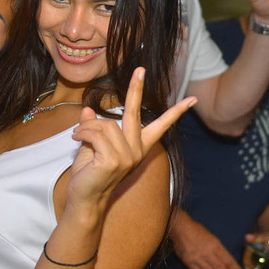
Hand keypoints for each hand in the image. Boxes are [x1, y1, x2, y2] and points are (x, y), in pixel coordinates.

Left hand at [66, 68, 196, 207]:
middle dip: (136, 89)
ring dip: (87, 127)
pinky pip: (97, 134)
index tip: (192, 100)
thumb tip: (88, 109)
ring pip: (106, 124)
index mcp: (138, 147)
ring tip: (78, 135)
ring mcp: (127, 156)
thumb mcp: (91, 146)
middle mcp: (136, 151)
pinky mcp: (114, 160)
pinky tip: (77, 139)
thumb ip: (93, 128)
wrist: (84, 198)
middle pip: (134, 113)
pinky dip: (83, 133)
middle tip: (140, 70)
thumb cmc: (89, 174)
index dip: (175, 112)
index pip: (160, 126)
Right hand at [171, 211, 242, 268]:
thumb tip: (224, 262)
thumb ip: (218, 250)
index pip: (228, 260)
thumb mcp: (212, 238)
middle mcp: (208, 253)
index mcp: (215, 245)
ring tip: (209, 265)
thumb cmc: (197, 230)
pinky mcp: (188, 262)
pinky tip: (198, 265)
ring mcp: (197, 258)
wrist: (180, 228)